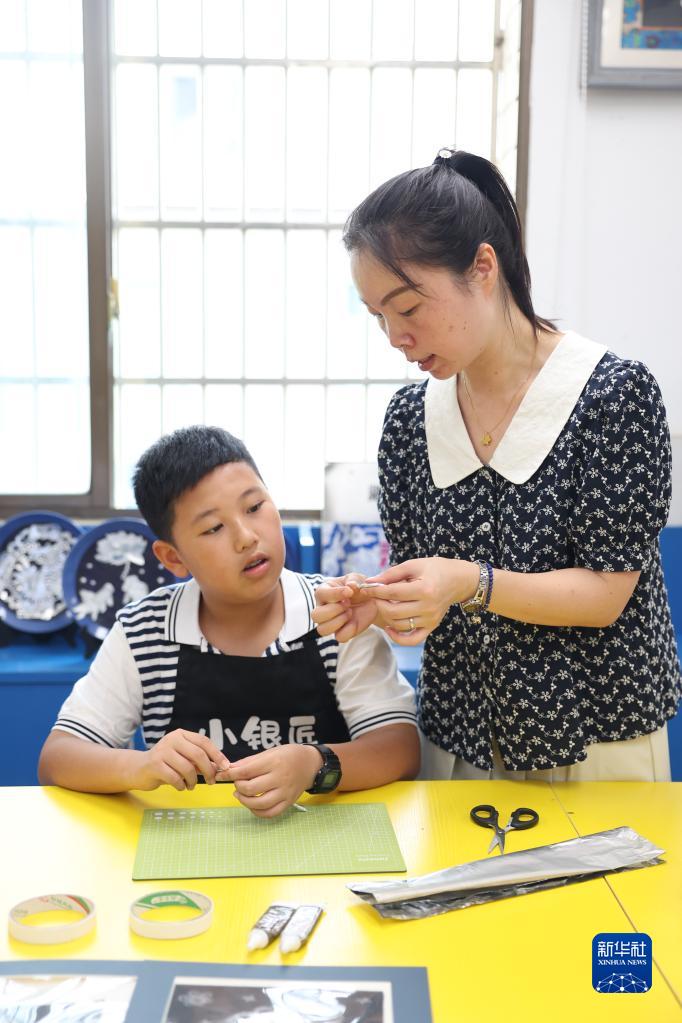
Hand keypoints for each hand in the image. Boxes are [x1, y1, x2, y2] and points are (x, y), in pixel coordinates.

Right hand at [132, 729, 230, 791]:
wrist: (138, 769)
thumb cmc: (165, 764)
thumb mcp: (183, 758)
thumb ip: (198, 760)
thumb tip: (220, 767)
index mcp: (181, 734)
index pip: (204, 741)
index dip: (217, 754)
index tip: (225, 766)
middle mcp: (172, 740)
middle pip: (198, 754)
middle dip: (208, 770)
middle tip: (211, 781)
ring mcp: (162, 751)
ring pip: (187, 768)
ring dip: (193, 781)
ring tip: (191, 785)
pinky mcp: (154, 765)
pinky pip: (175, 778)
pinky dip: (181, 785)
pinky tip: (180, 787)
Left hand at [217, 744, 321, 817]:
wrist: (310, 763)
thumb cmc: (288, 755)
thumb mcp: (269, 752)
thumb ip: (249, 762)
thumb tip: (230, 769)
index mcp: (274, 762)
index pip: (246, 771)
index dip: (231, 774)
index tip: (222, 774)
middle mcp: (280, 778)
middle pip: (251, 789)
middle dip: (238, 787)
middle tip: (236, 783)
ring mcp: (285, 792)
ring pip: (259, 804)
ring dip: (244, 801)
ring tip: (240, 794)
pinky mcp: (289, 802)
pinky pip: (270, 813)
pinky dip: (257, 812)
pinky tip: (252, 804)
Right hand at [312, 573, 379, 642]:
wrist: (371, 601)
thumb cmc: (359, 588)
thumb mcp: (357, 579)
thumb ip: (353, 580)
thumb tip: (350, 586)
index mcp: (324, 592)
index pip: (320, 594)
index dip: (335, 594)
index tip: (350, 592)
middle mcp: (322, 608)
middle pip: (315, 616)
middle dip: (334, 610)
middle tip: (348, 603)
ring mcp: (330, 622)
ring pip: (323, 629)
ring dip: (339, 621)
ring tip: (350, 612)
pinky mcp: (341, 632)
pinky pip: (339, 637)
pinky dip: (349, 630)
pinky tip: (355, 621)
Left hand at [365, 557, 479, 645]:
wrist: (458, 580)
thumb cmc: (434, 569)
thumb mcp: (413, 565)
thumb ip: (391, 574)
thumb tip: (370, 582)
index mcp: (425, 589)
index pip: (392, 593)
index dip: (376, 590)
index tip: (366, 587)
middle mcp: (428, 607)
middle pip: (393, 611)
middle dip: (378, 603)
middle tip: (375, 595)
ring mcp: (430, 619)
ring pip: (398, 624)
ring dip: (385, 616)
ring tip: (384, 604)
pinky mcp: (431, 627)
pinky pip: (411, 640)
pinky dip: (397, 638)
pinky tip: (388, 627)